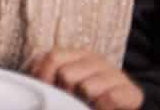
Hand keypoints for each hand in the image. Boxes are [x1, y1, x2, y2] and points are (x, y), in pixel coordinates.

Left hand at [26, 50, 144, 108]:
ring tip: (88, 103)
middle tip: (71, 100)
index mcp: (78, 54)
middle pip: (67, 74)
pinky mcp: (131, 92)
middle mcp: (97, 60)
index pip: (52, 58)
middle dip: (65, 92)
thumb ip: (49, 76)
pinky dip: (102, 107)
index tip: (48, 90)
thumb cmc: (89, 96)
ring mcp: (115, 74)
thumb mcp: (67, 82)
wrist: (125, 104)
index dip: (44, 77)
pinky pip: (109, 99)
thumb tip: (29, 80)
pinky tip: (102, 107)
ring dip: (85, 101)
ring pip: (87, 87)